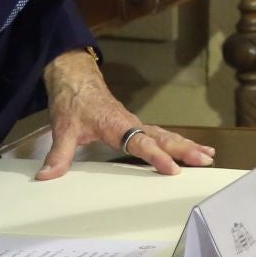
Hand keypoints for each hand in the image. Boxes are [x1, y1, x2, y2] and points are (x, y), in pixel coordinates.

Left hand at [35, 49, 214, 179]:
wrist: (76, 79)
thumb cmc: (73, 102)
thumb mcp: (63, 128)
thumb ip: (59, 155)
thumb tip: (48, 176)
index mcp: (117, 125)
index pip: (140, 143)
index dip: (156, 157)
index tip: (172, 169)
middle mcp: (131, 124)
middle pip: (162, 138)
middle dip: (184, 149)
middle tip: (205, 159)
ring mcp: (135, 124)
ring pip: (166, 135)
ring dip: (186, 145)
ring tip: (207, 155)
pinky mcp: (135, 126)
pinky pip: (160, 135)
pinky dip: (177, 142)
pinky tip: (189, 149)